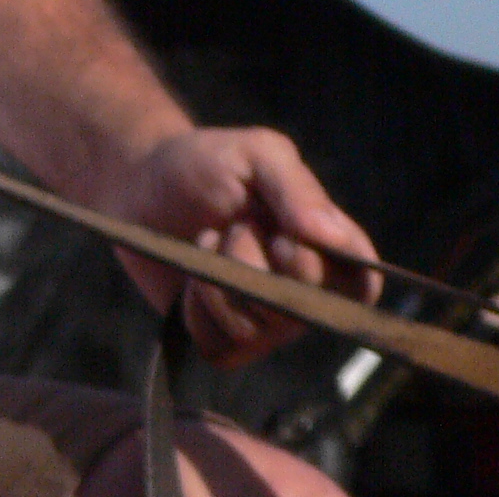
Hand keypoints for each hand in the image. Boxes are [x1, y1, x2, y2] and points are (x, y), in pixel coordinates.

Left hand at [94, 126, 379, 366]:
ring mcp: (264, 320)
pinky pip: (219, 344)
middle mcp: (305, 291)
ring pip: (256, 327)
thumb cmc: (204, 164)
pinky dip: (195, 307)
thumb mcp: (255, 153)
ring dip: (219, 279)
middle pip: (303, 309)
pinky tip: (189, 274)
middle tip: (233, 226)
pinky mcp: (220, 337)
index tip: (281, 235)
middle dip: (255, 261)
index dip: (321, 267)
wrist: (137, 185)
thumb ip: (297, 188)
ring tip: (206, 242)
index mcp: (328, 248)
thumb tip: (330, 237)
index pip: (361, 287)